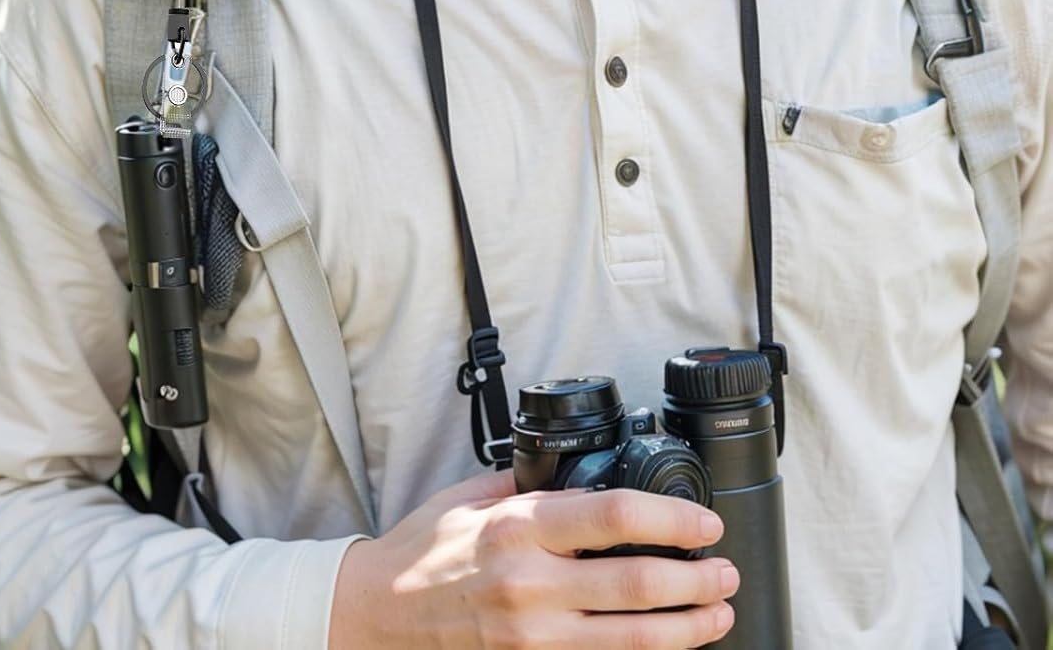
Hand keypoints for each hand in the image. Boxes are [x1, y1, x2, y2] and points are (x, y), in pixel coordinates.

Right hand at [328, 471, 736, 648]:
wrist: (378, 616)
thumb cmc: (422, 553)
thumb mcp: (469, 498)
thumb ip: (525, 486)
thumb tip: (576, 471)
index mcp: (517, 527)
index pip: (613, 517)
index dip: (672, 520)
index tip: (704, 522)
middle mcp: (530, 583)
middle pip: (637, 584)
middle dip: (696, 579)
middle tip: (725, 570)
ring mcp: (533, 635)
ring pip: (633, 638)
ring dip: (688, 627)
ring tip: (719, 612)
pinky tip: (669, 642)